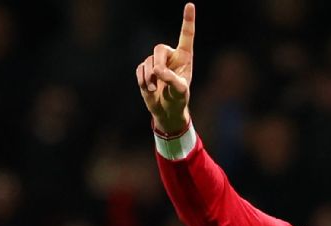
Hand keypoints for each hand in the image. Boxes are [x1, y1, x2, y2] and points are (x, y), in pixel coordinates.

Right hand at [136, 3, 195, 134]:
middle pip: (159, 49)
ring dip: (150, 77)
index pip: (186, 36)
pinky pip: (140, 70)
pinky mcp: (145, 69)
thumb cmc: (178, 100)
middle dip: (158, 63)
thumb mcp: (180, 92)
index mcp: (184, 57)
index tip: (190, 5)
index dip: (187, 20)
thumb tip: (158, 71)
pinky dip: (143, 81)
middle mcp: (170, 56)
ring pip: (148, 62)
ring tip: (156, 89)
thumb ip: (172, 80)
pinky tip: (149, 89)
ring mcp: (156, 62)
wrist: (167, 110)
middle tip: (160, 76)